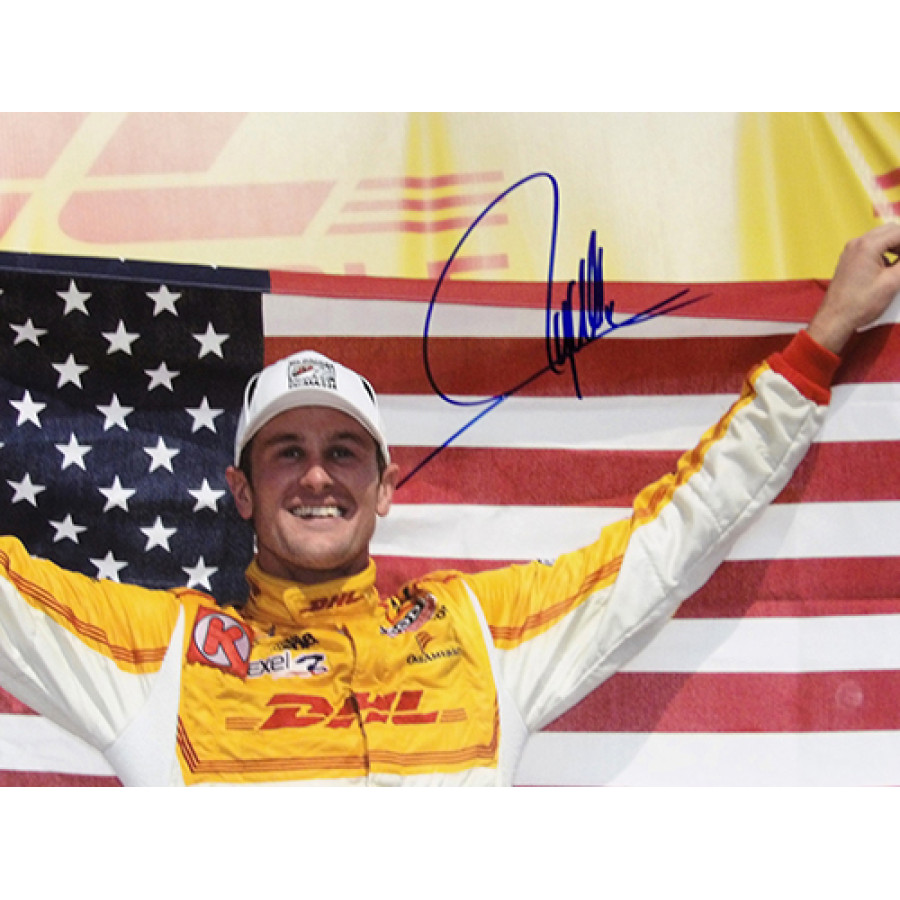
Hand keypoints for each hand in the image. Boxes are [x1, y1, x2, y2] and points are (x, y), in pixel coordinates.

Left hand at [807, 223, 899, 353]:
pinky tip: (891, 267)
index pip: (899, 232)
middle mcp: (857, 243)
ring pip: (881, 238)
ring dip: (896, 246)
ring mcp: (850, 251)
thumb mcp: (893, 282)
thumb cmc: (863, 303)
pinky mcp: (849, 260)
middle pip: (890, 231)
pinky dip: (885, 252)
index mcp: (868, 245)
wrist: (835, 319)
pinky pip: (871, 248)